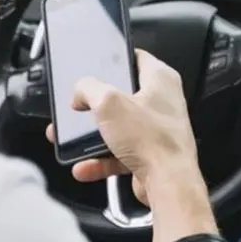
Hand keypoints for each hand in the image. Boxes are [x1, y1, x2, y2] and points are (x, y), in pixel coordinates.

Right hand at [45, 50, 200, 205]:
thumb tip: (80, 92)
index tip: (96, 64)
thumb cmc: (153, 141)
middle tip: (80, 105)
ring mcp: (155, 130)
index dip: (114, 58)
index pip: (136, 57)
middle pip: (122, 95)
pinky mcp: (148, 154)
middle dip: (96, 103)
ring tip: (72, 140)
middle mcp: (161, 103)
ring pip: (117, 127)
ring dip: (93, 136)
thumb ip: (88, 89)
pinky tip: (84, 166)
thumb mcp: (108, 103)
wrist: (168, 184)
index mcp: (160, 80)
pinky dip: (99, 160)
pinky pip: (118, 153)